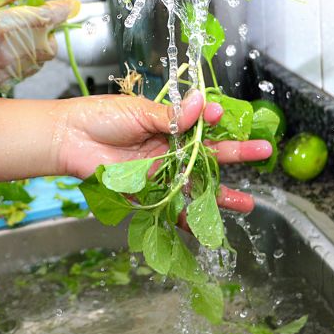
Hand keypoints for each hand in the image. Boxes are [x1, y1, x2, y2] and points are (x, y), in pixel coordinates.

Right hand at [0, 0, 78, 95]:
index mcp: (0, 26)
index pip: (46, 17)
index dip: (61, 9)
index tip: (69, 4)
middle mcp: (7, 53)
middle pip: (49, 42)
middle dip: (46, 29)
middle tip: (31, 16)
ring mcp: (4, 73)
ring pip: (39, 60)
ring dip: (36, 45)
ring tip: (13, 34)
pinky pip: (24, 71)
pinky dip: (23, 59)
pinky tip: (3, 50)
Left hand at [54, 91, 270, 212]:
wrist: (70, 138)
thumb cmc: (101, 117)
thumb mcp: (140, 111)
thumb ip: (173, 116)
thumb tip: (204, 105)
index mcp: (169, 124)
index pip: (202, 125)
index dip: (218, 123)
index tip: (228, 117)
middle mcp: (169, 149)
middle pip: (208, 155)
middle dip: (236, 154)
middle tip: (263, 151)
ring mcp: (160, 172)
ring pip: (196, 185)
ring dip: (220, 195)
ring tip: (247, 203)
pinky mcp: (147, 193)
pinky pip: (171, 209)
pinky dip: (188, 220)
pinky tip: (208, 228)